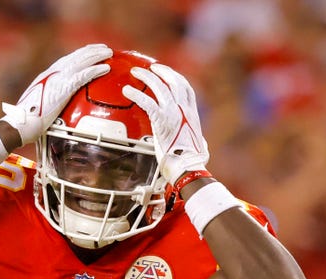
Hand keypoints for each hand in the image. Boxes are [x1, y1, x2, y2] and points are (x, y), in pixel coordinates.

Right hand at [0, 44, 111, 145]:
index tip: (91, 51)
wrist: (21, 123)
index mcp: (48, 75)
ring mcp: (58, 78)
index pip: (67, 60)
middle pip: (76, 56)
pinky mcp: (63, 88)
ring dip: (97, 56)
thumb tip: (56, 105)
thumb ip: (50, 99)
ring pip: (82, 61)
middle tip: (105, 49)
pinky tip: (105, 69)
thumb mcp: (40, 104)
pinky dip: (95, 70)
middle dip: (91, 50)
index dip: (80, 54)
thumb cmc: (28, 119)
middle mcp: (53, 73)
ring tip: (109, 53)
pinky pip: (83, 76)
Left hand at [122, 64, 208, 183]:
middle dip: (162, 71)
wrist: (188, 165)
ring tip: (135, 71)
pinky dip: (136, 94)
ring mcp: (173, 112)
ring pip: (159, 87)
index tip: (168, 73)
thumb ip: (192, 137)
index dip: (176, 78)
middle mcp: (183, 109)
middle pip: (173, 81)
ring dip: (146, 76)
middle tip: (151, 67)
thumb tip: (199, 142)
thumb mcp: (195, 143)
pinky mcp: (161, 120)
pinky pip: (147, 102)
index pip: (186, 88)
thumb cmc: (190, 159)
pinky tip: (126, 90)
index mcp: (192, 113)